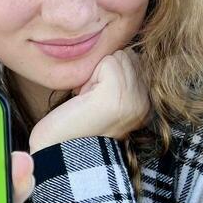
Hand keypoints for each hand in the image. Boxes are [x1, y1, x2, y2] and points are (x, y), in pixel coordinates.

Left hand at [29, 48, 149, 152]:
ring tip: (87, 100)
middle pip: (127, 55)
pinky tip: (83, 99)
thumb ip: (118, 77)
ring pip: (117, 56)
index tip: (95, 98)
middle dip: (103, 71)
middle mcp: (144, 103)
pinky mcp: (116, 95)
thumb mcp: (102, 99)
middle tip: (89, 99)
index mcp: (144, 105)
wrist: (58, 154)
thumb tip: (119, 48)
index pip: (135, 60)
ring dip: (95, 74)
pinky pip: (107, 61)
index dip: (109, 72)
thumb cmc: (72, 125)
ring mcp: (133, 99)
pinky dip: (90, 76)